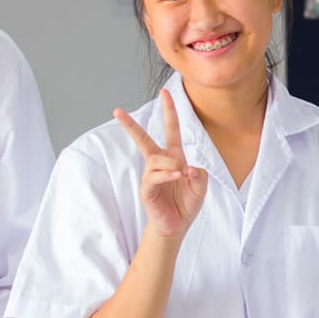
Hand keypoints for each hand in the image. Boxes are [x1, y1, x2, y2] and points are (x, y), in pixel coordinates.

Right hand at [115, 89, 207, 238]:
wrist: (177, 225)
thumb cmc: (186, 204)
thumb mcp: (201, 187)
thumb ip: (200, 176)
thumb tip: (188, 169)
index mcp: (174, 157)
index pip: (171, 129)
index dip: (169, 110)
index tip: (165, 92)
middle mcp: (160, 163)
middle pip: (143, 139)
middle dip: (130, 125)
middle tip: (117, 111)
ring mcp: (151, 175)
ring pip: (157, 159)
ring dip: (171, 164)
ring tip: (181, 174)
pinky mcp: (147, 189)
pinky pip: (154, 176)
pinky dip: (167, 174)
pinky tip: (177, 176)